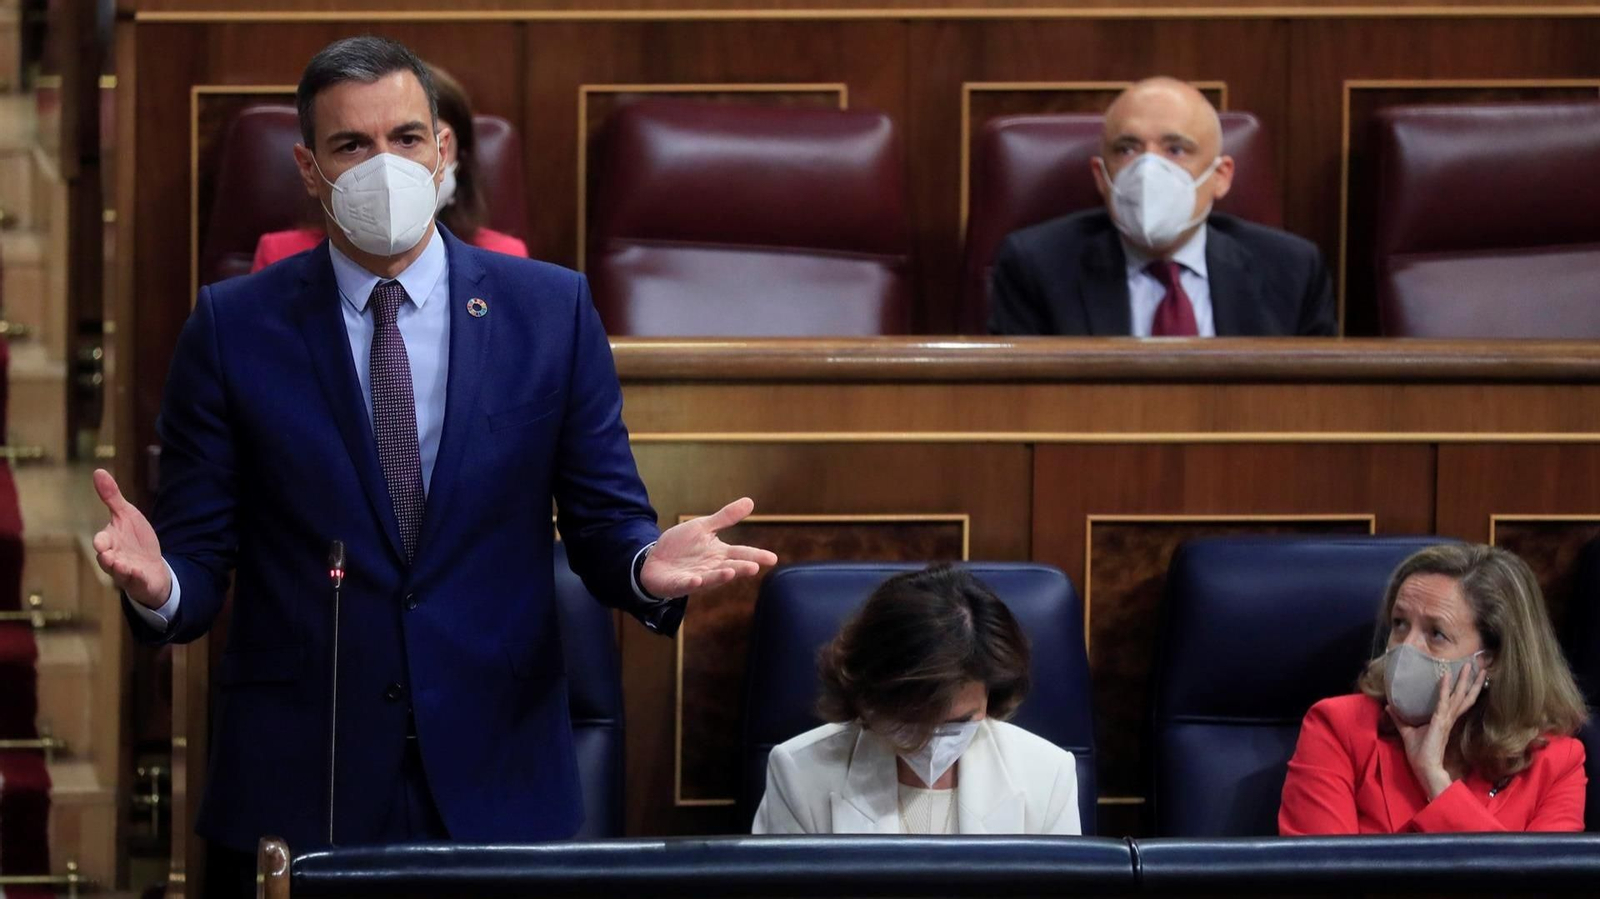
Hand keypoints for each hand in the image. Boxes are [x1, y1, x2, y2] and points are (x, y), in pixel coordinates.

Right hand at [91, 469, 170, 609]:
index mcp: (110, 542)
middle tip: (108, 556)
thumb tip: (98, 471)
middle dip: (106, 558)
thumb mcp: (126, 515)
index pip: (102, 541)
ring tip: (123, 566)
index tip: (101, 542)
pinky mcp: (140, 582)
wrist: (151, 566)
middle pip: (106, 559)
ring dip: (121, 569)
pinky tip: (140, 572)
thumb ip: (112, 497)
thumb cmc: (134, 540)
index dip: (102, 542)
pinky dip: (138, 578)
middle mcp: (114, 559)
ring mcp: (126, 572)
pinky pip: (138, 582)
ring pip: (120, 573)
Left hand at [640, 497, 777, 596]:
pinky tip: (697, 579)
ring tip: (731, 572)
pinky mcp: (679, 584)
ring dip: (720, 576)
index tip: (773, 559)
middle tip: (754, 567)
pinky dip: (692, 582)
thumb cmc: (682, 546)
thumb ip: (726, 518)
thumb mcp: (703, 527)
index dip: (756, 556)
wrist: (655, 560)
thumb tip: (750, 501)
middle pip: (730, 567)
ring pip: (711, 577)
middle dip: (741, 567)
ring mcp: (697, 577)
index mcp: (719, 554)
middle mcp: (712, 567)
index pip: (742, 553)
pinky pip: (686, 583)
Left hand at [1387, 661, 1485, 799]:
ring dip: (1464, 681)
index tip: (1469, 673)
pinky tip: (1445, 677)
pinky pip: (1443, 702)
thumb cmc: (1420, 753)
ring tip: (1469, 667)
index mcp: (1445, 719)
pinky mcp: (1440, 722)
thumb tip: (1389, 706)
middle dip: (1470, 679)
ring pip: (1459, 696)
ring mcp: (1446, 719)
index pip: (1457, 699)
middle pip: (1463, 695)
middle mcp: (1449, 717)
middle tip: (1477, 664)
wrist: (1424, 767)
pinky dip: (1444, 689)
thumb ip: (1400, 718)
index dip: (1464, 687)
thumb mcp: (1407, 731)